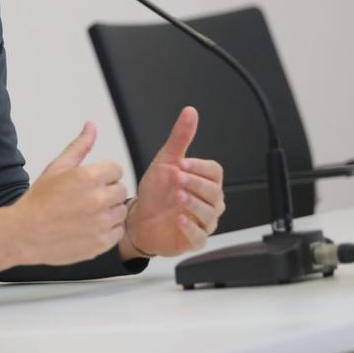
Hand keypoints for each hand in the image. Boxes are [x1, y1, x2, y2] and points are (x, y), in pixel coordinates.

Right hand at [5, 121, 128, 266]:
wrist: (24, 234)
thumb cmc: (38, 201)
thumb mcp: (56, 168)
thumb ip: (79, 146)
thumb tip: (91, 126)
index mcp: (87, 177)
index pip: (116, 169)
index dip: (103, 174)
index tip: (90, 182)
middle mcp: (97, 199)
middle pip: (121, 190)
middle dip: (107, 192)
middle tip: (86, 199)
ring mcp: (101, 223)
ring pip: (121, 211)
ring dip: (109, 211)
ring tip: (86, 214)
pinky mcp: (102, 243)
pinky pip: (118, 232)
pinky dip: (107, 231)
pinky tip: (88, 228)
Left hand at [121, 106, 224, 258]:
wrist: (139, 218)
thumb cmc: (156, 192)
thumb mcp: (165, 161)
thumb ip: (180, 138)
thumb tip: (190, 112)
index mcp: (205, 182)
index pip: (214, 171)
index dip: (199, 167)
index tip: (182, 163)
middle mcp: (208, 202)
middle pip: (213, 191)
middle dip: (195, 183)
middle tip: (177, 178)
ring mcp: (203, 222)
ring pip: (209, 213)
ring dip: (193, 203)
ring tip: (178, 196)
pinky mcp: (194, 240)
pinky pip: (199, 236)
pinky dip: (190, 227)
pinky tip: (179, 218)